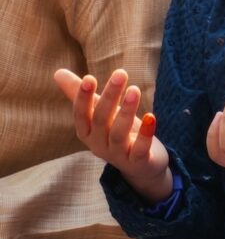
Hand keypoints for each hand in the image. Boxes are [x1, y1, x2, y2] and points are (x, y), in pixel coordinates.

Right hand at [54, 68, 172, 203]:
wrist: (141, 166)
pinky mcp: (139, 161)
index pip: (81, 115)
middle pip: (101, 120)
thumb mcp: (100, 114)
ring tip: (134, 90)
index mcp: (88, 132)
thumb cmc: (116, 132)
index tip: (89, 78)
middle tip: (120, 73)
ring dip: (126, 112)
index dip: (83, 98)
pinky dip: (146, 134)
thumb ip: (80, 95)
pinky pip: (140, 150)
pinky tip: (152, 117)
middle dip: (110, 97)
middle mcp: (99, 145)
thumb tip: (58, 72)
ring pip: (119, 133)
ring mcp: (118, 155)